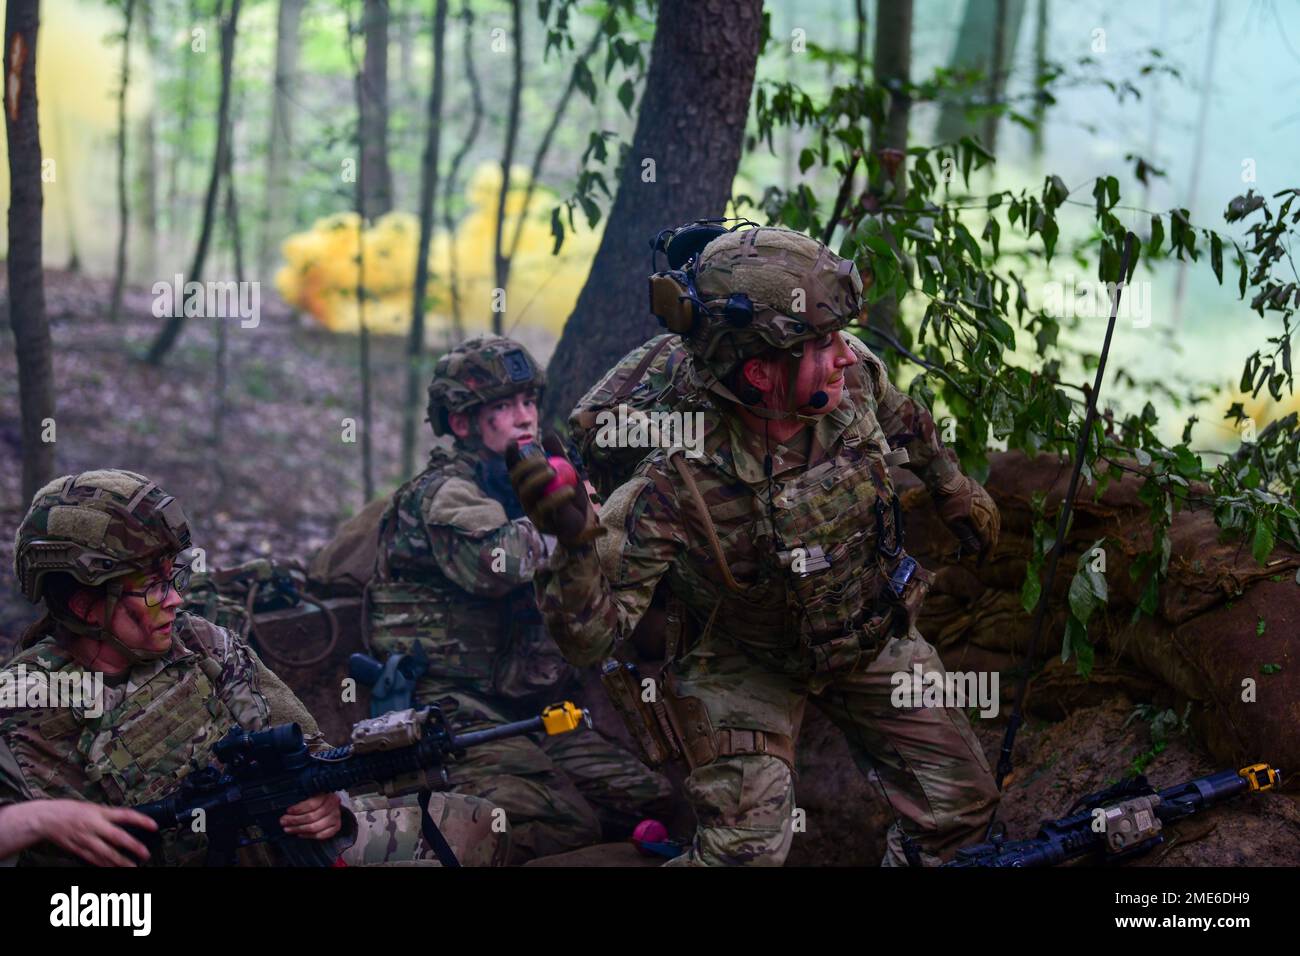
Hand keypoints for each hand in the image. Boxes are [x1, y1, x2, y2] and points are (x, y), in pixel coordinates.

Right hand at [18, 800, 156, 866]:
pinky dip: (104, 865)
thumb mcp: (92, 806)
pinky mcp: (78, 849)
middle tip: (145, 853)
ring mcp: (86, 839)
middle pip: (117, 837)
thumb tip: (126, 820)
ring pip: (106, 853)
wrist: (46, 819)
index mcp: (100, 812)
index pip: (125, 815)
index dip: (141, 820)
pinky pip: (93, 859)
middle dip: (133, 846)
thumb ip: (108, 814)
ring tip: (132, 867)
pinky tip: (113, 868)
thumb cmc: (70, 810)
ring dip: (120, 861)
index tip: (154, 825)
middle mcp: (94, 826)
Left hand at [280, 792, 342, 839]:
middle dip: (295, 820)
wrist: (331, 805)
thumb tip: (287, 810)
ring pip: (315, 827)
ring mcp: (336, 818)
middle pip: (312, 817)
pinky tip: (299, 834)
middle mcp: (334, 806)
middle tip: (283, 821)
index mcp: (327, 795)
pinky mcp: (336, 827)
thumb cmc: (319, 799)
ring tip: (288, 829)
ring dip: (299, 829)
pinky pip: (320, 835)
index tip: (288, 811)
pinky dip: (308, 836)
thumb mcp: (312, 795)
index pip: (311, 804)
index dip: (298, 809)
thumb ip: (302, 800)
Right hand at [506, 433, 603, 547]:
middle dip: (526, 466)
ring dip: (538, 479)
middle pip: (516, 480)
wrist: (585, 522)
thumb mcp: (569, 472)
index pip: (514, 470)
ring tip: (554, 472)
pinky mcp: (542, 523)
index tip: (513, 443)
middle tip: (544, 460)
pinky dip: (557, 497)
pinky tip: (569, 490)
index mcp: (528, 485)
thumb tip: (548, 435)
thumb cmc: (573, 496)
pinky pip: (545, 508)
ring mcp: (531, 511)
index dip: (510, 457)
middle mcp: (525, 497)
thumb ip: (559, 455)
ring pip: (526, 493)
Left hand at [934, 475, 1000, 560]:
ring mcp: (991, 506)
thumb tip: (976, 551)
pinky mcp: (988, 500)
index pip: (986, 544)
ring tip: (980, 549)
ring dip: (988, 540)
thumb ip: (966, 537)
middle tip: (980, 562)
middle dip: (986, 551)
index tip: (979, 567)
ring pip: (994, 528)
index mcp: (982, 521)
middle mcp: (990, 514)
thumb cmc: (947, 502)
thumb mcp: (952, 523)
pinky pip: (993, 518)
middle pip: (992, 537)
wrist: (947, 480)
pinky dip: (989, 529)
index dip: (983, 557)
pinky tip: (983, 533)